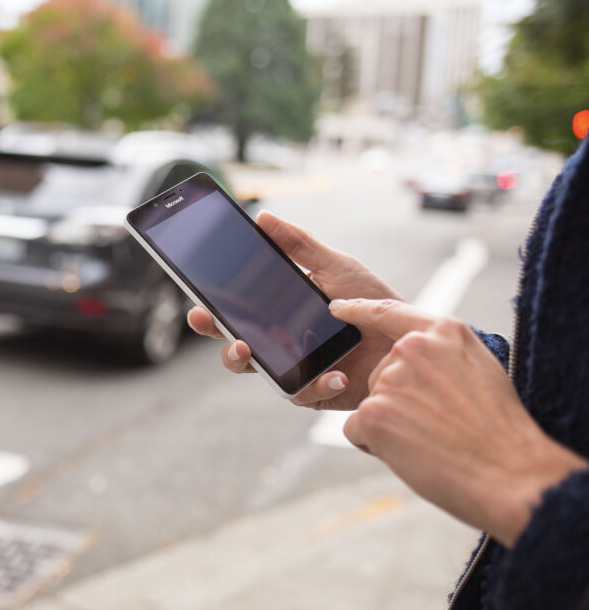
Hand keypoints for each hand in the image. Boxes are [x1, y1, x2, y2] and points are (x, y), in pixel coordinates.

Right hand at [188, 210, 400, 409]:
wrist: (411, 337)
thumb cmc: (374, 301)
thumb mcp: (336, 266)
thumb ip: (299, 245)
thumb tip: (262, 217)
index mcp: (278, 314)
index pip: (236, 314)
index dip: (211, 312)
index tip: (198, 305)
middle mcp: (281, 344)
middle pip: (237, 349)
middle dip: (221, 341)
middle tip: (215, 328)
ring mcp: (297, 370)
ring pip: (261, 374)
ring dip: (250, 364)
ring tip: (250, 350)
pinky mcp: (319, 392)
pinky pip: (305, 393)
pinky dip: (317, 384)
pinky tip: (335, 374)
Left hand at [333, 298, 587, 546]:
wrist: (511, 474)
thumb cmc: (498, 432)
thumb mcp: (480, 371)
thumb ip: (442, 356)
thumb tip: (405, 359)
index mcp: (444, 332)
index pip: (390, 313)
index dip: (359, 310)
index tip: (337, 308)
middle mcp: (413, 348)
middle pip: (380, 374)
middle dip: (398, 402)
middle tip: (439, 425)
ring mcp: (391, 378)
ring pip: (371, 404)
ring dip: (390, 425)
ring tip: (431, 440)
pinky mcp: (373, 412)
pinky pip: (356, 430)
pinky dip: (375, 445)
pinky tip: (411, 454)